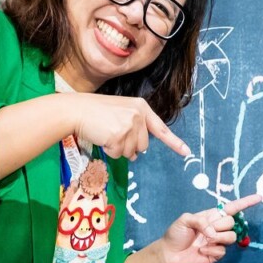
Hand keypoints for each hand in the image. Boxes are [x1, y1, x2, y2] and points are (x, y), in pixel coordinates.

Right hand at [70, 93, 189, 160]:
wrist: (76, 109)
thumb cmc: (95, 112)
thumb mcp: (120, 112)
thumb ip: (134, 129)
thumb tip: (138, 154)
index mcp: (141, 107)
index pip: (161, 128)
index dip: (174, 142)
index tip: (186, 152)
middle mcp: (138, 115)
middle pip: (143, 146)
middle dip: (129, 146)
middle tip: (113, 134)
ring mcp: (129, 125)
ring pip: (131, 152)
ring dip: (118, 149)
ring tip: (106, 133)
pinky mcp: (119, 135)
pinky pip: (118, 154)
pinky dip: (109, 151)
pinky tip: (102, 137)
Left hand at [157, 194, 261, 262]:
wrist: (169, 253)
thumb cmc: (176, 233)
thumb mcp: (185, 219)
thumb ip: (200, 221)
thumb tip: (214, 232)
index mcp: (212, 216)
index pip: (232, 208)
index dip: (245, 202)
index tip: (259, 197)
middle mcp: (217, 227)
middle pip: (232, 223)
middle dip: (220, 226)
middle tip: (205, 231)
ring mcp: (218, 241)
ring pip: (231, 237)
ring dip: (218, 238)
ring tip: (205, 242)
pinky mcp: (216, 255)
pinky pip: (222, 251)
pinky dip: (211, 251)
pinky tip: (201, 251)